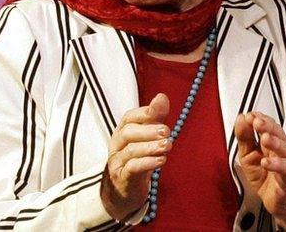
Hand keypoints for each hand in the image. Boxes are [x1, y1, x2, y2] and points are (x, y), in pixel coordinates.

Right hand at [100, 94, 171, 221]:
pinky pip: (132, 168)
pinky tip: (161, 160)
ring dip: (151, 147)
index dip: (144, 112)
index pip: (129, 117)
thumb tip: (161, 96)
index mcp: (123, 131)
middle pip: (128, 132)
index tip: (159, 110)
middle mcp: (117, 144)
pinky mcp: (122, 177)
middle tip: (166, 132)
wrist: (126, 189)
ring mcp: (118, 161)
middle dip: (148, 130)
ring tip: (168, 146)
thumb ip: (155, 117)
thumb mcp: (148, 136)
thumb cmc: (139, 157)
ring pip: (131, 150)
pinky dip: (147, 163)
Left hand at [234, 112, 285, 230]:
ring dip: (274, 142)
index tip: (249, 115)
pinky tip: (267, 161)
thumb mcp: (248, 157)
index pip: (268, 126)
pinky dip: (277, 164)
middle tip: (256, 121)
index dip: (260, 119)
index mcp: (270, 144)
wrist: (278, 202)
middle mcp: (280, 150)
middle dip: (267, 125)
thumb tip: (241, 120)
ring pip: (285, 148)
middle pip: (278, 133)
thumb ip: (244, 139)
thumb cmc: (265, 179)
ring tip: (264, 138)